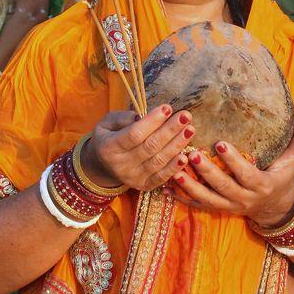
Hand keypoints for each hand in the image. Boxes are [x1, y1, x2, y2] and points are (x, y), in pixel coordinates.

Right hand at [81, 105, 197, 190]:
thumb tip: (141, 116)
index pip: (134, 134)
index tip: (167, 107)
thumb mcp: (106, 124)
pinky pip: (162, 177)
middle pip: (150, 146)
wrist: (104, 166)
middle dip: (170, 130)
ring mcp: (133, 178)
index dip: (152, 121)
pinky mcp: (144, 186)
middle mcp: (121, 165)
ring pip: (159, 161)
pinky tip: (186, 156)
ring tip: (190, 130)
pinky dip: (174, 167)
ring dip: (177, 145)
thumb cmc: (109, 137)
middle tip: (186, 115)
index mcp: (109, 148)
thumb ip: (122, 118)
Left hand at [166, 112, 293, 228]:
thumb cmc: (281, 177)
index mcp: (262, 185)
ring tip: (174, 171)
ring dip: (190, 187)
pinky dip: (182, 198)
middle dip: (207, 173)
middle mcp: (245, 199)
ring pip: (208, 200)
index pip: (246, 174)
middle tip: (191, 155)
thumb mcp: (292, 160)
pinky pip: (199, 206)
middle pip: (223, 188)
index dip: (233, 162)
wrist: (276, 209)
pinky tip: (166, 186)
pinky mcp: (219, 210)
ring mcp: (230, 207)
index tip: (220, 143)